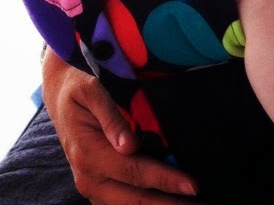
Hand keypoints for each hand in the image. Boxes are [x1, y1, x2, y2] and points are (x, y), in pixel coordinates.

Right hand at [41, 48, 200, 202]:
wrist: (60, 97)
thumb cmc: (79, 90)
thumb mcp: (91, 91)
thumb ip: (111, 117)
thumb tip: (130, 145)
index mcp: (89, 154)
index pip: (135, 171)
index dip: (166, 180)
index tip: (193, 185)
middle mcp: (89, 177)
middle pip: (134, 199)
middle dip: (170, 203)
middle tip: (203, 204)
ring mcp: (92, 185)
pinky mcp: (97, 186)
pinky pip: (121, 203)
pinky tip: (168, 201)